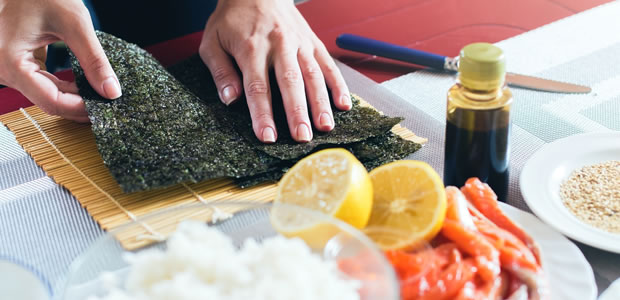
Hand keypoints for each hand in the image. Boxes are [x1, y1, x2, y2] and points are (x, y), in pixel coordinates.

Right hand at [0, 0, 120, 121]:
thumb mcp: (74, 23)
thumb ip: (94, 60)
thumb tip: (111, 91)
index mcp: (10, 63)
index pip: (51, 102)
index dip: (81, 109)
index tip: (107, 107)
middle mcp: (3, 70)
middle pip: (48, 101)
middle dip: (81, 105)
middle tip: (110, 104)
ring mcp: (8, 68)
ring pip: (46, 94)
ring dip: (74, 97)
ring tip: (101, 95)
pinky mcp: (16, 64)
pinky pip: (43, 83)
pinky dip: (65, 86)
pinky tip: (86, 84)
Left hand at [199, 0, 350, 142]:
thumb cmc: (232, 19)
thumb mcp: (212, 42)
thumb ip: (220, 72)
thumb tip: (230, 99)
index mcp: (251, 48)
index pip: (257, 86)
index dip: (262, 114)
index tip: (267, 136)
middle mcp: (279, 45)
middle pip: (290, 83)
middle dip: (297, 112)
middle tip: (302, 137)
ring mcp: (299, 43)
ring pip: (313, 75)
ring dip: (320, 102)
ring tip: (325, 126)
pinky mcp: (312, 42)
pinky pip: (328, 64)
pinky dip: (338, 85)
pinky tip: (344, 105)